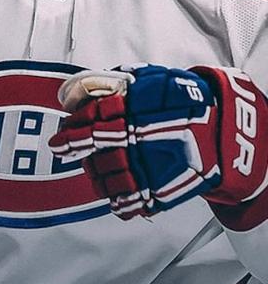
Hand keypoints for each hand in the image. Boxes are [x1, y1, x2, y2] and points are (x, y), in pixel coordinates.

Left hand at [49, 65, 267, 219]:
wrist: (222, 130)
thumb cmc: (183, 102)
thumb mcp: (150, 79)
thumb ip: (117, 82)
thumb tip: (83, 86)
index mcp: (132, 112)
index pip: (91, 120)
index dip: (73, 126)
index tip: (62, 130)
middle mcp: (135, 141)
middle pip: (92, 148)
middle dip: (73, 146)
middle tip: (61, 148)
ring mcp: (146, 168)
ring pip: (103, 177)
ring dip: (93, 171)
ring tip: (93, 166)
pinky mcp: (158, 192)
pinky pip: (127, 203)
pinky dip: (117, 201)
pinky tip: (114, 194)